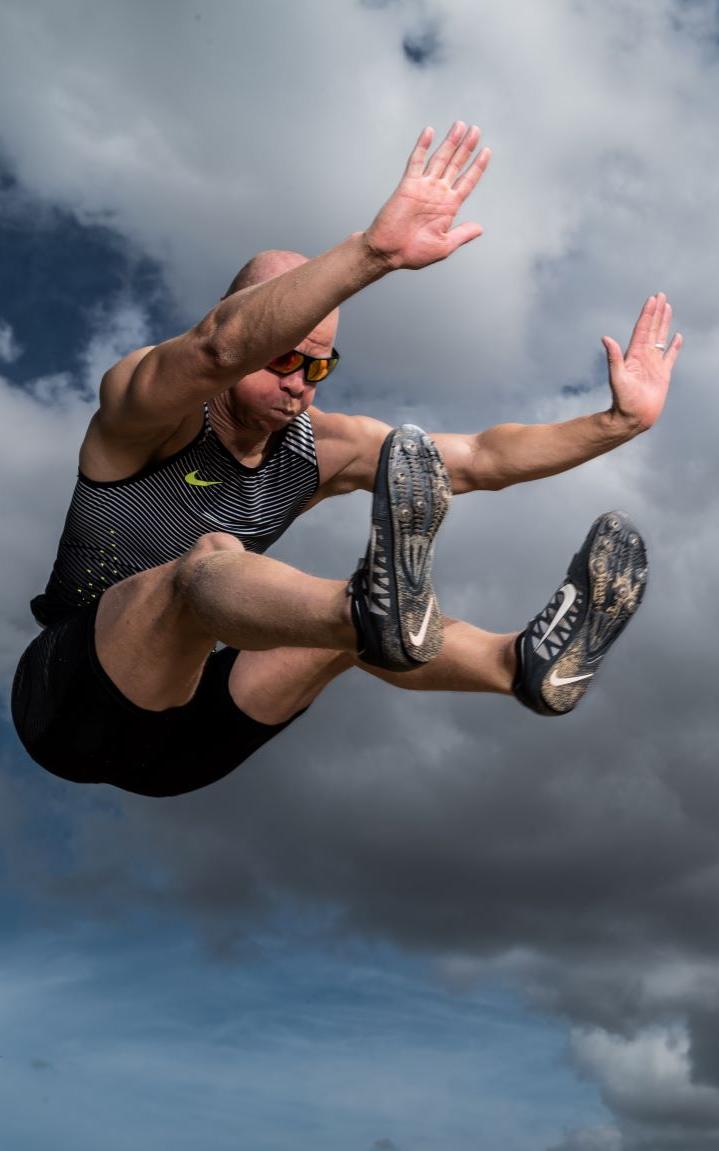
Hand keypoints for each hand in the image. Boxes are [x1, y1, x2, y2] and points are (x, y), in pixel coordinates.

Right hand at [364, 122, 490, 270]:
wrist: (389, 252)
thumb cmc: (414, 253)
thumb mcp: (445, 246)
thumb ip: (462, 234)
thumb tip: (480, 228)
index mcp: (449, 206)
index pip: (467, 181)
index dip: (478, 166)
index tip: (487, 151)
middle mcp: (438, 193)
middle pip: (456, 164)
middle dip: (466, 147)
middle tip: (475, 130)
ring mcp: (424, 187)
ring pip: (440, 158)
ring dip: (450, 142)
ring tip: (460, 126)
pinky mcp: (408, 184)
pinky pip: (417, 161)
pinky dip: (423, 146)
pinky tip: (430, 132)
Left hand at [602, 293, 682, 433]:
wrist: (632, 418)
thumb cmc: (623, 401)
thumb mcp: (617, 377)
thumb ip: (614, 357)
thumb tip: (605, 338)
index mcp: (634, 355)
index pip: (642, 329)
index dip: (647, 314)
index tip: (652, 299)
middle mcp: (644, 356)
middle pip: (652, 329)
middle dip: (656, 312)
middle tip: (661, 295)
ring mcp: (654, 364)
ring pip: (661, 338)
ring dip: (664, 323)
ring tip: (668, 308)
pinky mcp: (663, 374)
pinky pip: (670, 356)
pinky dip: (674, 346)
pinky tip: (677, 336)